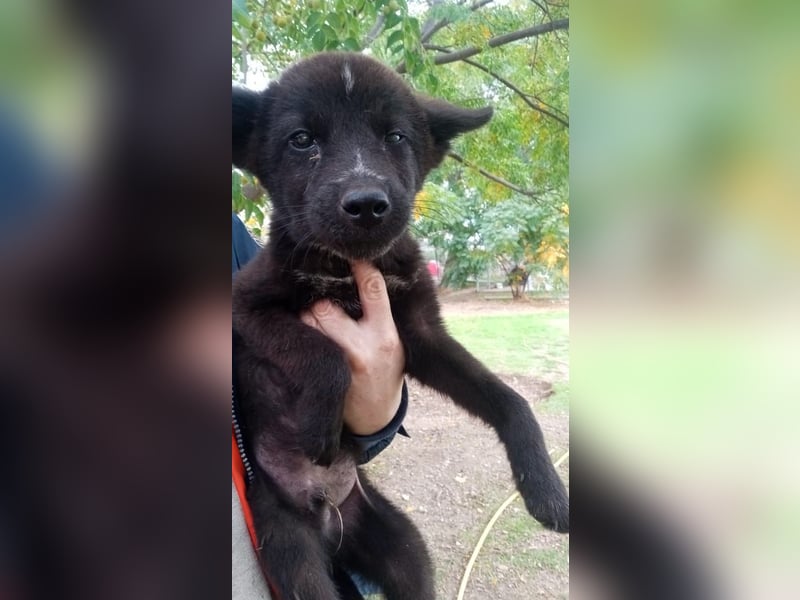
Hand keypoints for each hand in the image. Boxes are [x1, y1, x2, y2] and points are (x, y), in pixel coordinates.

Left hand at [301, 262, 404, 435]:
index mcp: (385, 335)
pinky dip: (304, 331)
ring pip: (309, 321)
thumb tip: (366, 272)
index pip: (373, 290)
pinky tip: (309, 332)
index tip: (354, 255)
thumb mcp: (396, 341)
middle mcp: (361, 347)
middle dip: (322, 299)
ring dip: (309, 315)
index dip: (362, 267)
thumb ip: (382, 313)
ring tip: (317, 317)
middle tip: (325, 298)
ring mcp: (338, 362)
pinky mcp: (322, 372)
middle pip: (326, 306)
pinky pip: (304, 340)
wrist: (375, 415)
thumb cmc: (387, 369)